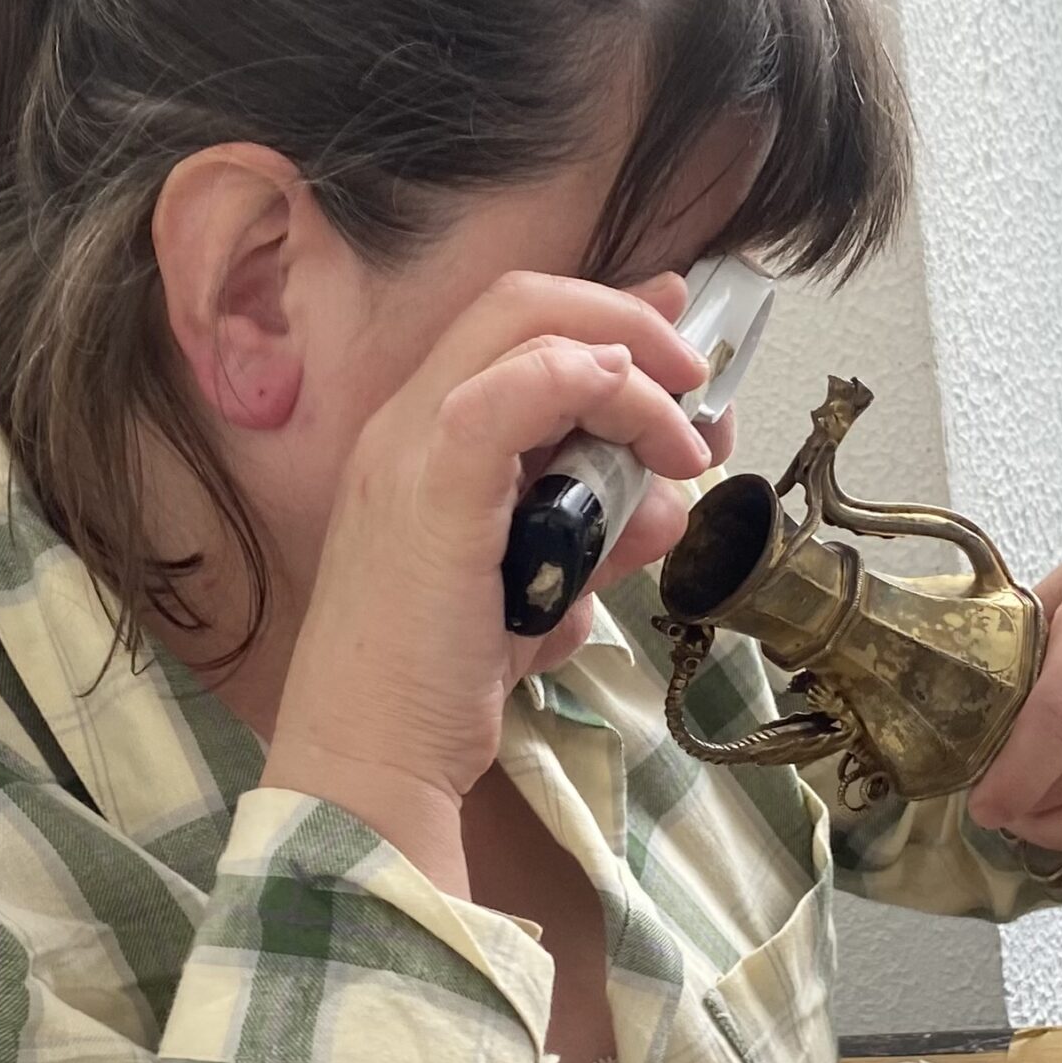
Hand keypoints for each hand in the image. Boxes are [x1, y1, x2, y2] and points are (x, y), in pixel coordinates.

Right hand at [264, 270, 712, 891]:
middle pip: (520, 302)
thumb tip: (666, 504)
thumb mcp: (537, 601)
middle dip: (627, 320)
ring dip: (633, 369)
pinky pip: (522, 387)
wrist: (368, 760)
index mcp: (415, 444)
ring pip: (527, 328)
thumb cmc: (434, 690)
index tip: (675, 353)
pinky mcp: (434, 484)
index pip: (507, 331)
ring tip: (684, 441)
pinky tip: (646, 434)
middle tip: (693, 376)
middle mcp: (402, 426)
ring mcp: (409, 448)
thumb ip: (595, 543)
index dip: (602, 319)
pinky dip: (597, 386)